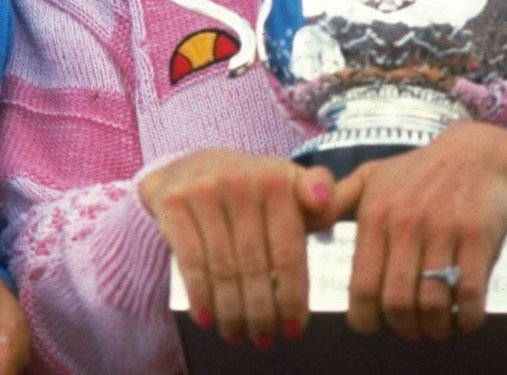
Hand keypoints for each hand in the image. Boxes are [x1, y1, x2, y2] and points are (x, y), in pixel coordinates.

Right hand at [137, 148, 335, 347]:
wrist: (188, 166)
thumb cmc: (249, 188)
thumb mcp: (286, 184)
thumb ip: (319, 194)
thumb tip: (333, 200)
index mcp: (276, 180)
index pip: (288, 251)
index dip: (292, 296)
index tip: (295, 329)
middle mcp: (240, 180)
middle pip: (254, 264)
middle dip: (261, 311)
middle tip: (263, 339)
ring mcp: (204, 189)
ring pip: (222, 267)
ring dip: (231, 311)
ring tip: (237, 335)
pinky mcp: (173, 201)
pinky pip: (190, 260)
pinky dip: (200, 294)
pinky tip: (206, 318)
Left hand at [329, 122, 506, 339]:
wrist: (479, 153)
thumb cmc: (420, 172)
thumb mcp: (372, 176)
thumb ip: (337, 200)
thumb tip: (304, 220)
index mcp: (374, 215)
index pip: (361, 286)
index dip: (366, 319)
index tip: (375, 325)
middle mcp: (404, 223)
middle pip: (397, 302)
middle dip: (404, 327)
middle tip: (412, 329)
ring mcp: (442, 229)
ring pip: (432, 302)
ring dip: (436, 326)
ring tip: (438, 326)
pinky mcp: (477, 234)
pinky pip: (469, 291)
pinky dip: (467, 316)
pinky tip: (466, 317)